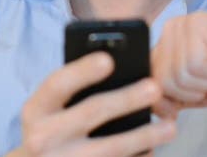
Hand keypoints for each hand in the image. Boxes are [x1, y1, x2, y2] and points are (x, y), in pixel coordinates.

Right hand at [10, 52, 175, 156]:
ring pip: (109, 149)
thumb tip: (118, 66)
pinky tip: (153, 149)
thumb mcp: (52, 107)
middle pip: (91, 112)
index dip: (82, 71)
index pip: (57, 84)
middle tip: (154, 87)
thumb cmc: (54, 126)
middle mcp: (42, 137)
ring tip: (170, 127)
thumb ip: (76, 88)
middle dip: (126, 99)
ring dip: (144, 136)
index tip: (108, 60)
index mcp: (36, 109)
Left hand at [151, 12, 206, 116]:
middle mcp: (170, 31)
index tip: (196, 94)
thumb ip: (173, 98)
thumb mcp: (198, 92)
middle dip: (196, 89)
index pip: (150, 81)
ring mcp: (183, 24)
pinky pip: (197, 64)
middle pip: (164, 81)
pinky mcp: (199, 22)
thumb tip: (155, 105)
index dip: (172, 98)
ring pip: (180, 74)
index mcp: (166, 46)